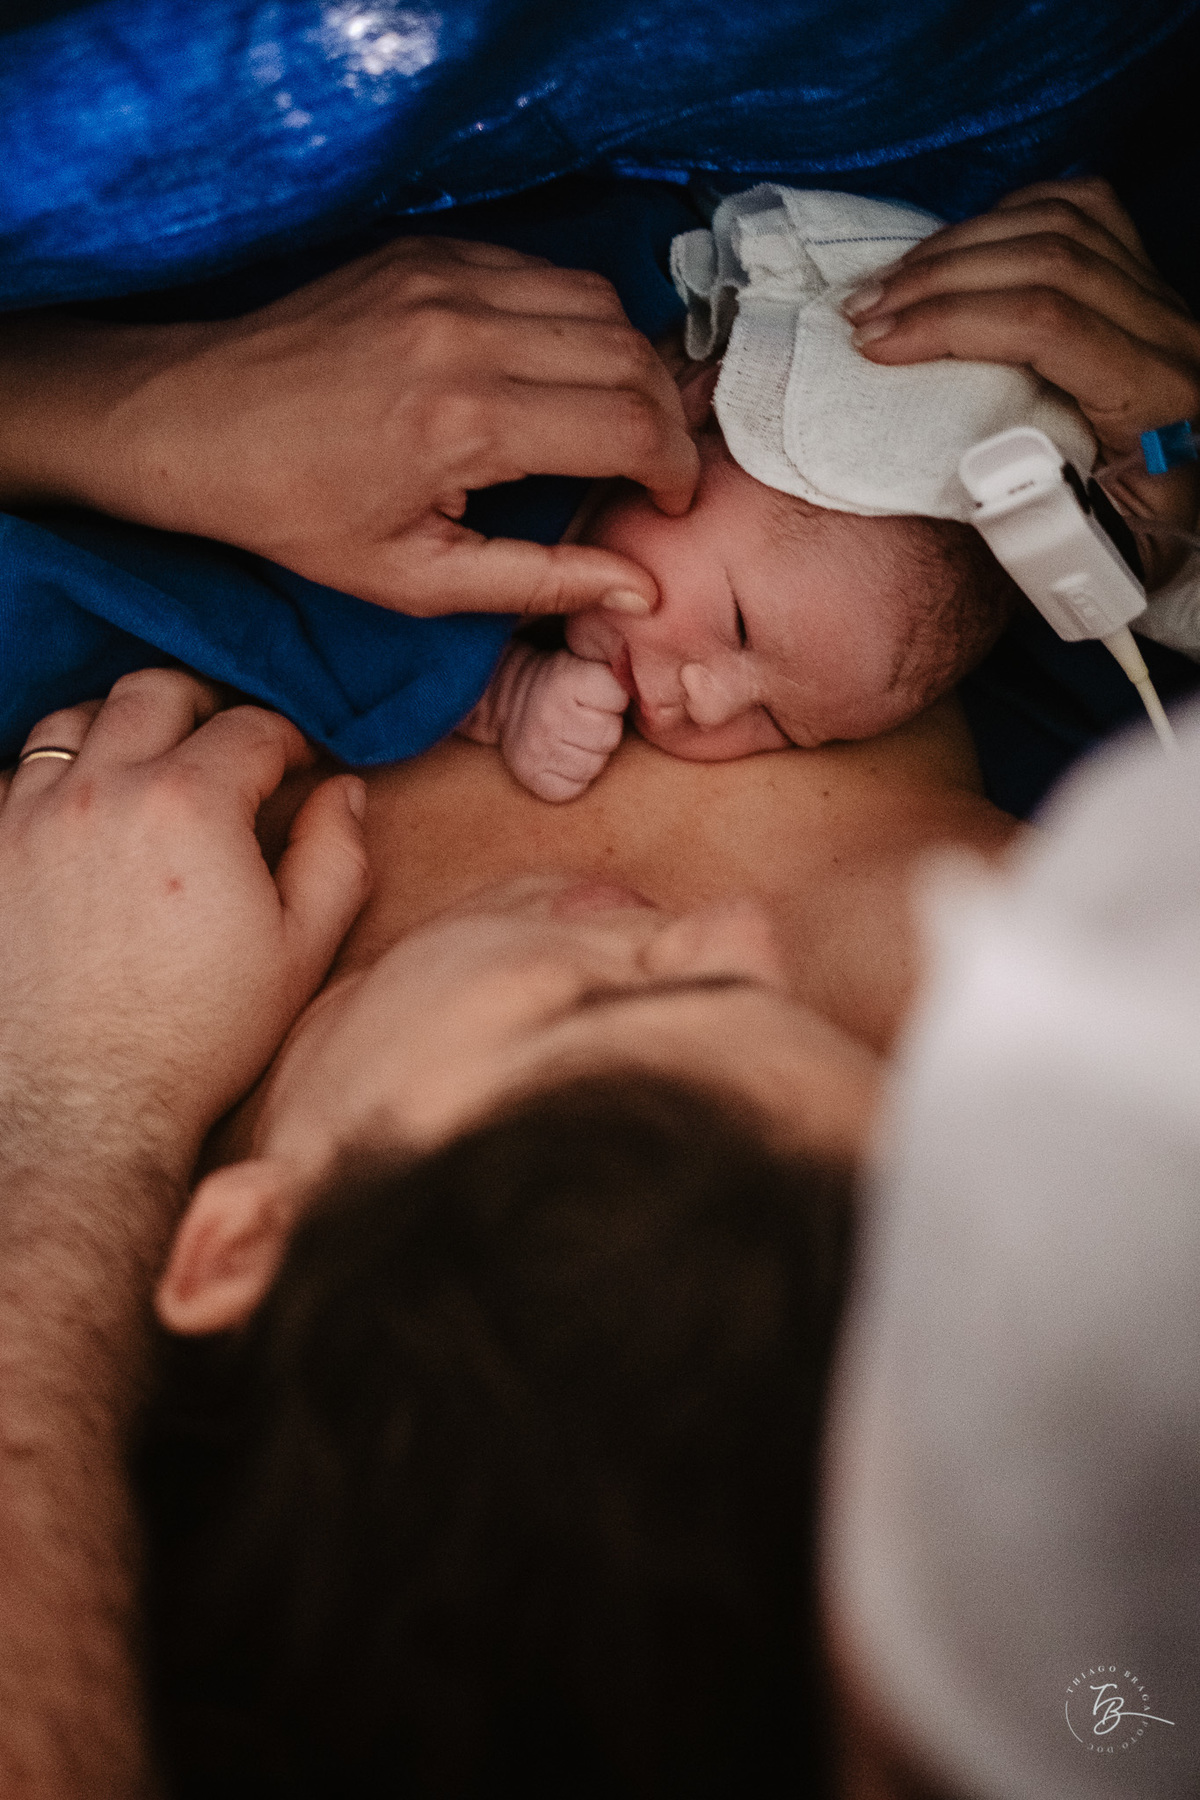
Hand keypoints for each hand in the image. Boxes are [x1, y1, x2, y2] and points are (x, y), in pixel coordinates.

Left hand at [0, 239, 697, 617]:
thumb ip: (538, 583)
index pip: (629, 424)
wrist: (193, 422)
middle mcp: (465, 333)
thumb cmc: (297, 514)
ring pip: (599, 301)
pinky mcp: (428, 250)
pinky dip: (573, 318)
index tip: (668, 502)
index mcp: (465, 423)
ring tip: (613, 417)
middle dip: (663, 417)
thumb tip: (640, 592)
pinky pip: (543, 272)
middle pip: (630, 355)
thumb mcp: (416, 579)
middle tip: (651, 466)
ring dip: (627, 361)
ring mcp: (446, 277)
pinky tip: (555, 368)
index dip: (672, 470)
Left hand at [0, 669, 368, 1183]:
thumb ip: (336, 857)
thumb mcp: (301, 952)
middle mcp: (101, 791)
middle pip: (154, 692)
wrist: (84, 1108)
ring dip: (120, 728)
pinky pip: (9, 776)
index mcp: (190, 805)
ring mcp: (27, 817)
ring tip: (148, 767)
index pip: (250, 726)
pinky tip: (82, 815)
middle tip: (226, 743)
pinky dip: (51, 778)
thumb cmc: (200, 1036)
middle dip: (204, 705)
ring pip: (72, 720)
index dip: (288, 739)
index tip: (298, 766)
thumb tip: (341, 792)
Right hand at [460, 641, 627, 800]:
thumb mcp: (582, 658)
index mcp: (565, 679)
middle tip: (584, 717)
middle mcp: (549, 716)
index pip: (618, 697)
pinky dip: (573, 778)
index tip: (596, 693)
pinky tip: (562, 756)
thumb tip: (651, 690)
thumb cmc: (559, 679)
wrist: (507, 696)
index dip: (613, 697)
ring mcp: (538, 749)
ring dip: (590, 754)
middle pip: (610, 736)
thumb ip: (614, 668)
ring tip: (572, 736)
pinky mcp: (532, 776)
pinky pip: (574, 788)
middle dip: (603, 727)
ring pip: (595, 766)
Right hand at [842, 178, 1199, 584]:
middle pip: (1042, 261)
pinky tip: (958, 246)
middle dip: (937, 280)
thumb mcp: (1113, 552)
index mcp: (1157, 398)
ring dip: (958, 246)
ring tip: (889, 286)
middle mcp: (1167, 332)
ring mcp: (1160, 295)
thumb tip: (978, 484)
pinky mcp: (1147, 278)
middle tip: (862, 315)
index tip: (878, 348)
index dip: (951, 323)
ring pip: (1056, 225)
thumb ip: (1051, 526)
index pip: (1045, 322)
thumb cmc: (1159, 534)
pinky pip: (1080, 210)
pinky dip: (1008, 215)